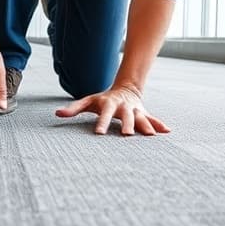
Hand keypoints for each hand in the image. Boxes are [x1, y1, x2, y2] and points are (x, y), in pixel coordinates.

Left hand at [55, 85, 170, 135]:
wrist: (126, 89)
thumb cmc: (103, 99)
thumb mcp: (88, 102)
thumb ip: (73, 109)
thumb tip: (57, 114)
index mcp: (109, 104)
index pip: (104, 114)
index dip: (101, 122)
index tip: (98, 133)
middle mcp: (124, 107)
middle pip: (125, 116)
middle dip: (126, 125)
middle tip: (126, 135)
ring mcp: (135, 110)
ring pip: (141, 118)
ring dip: (145, 126)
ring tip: (150, 136)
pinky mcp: (143, 114)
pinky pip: (152, 119)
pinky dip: (159, 125)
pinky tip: (167, 132)